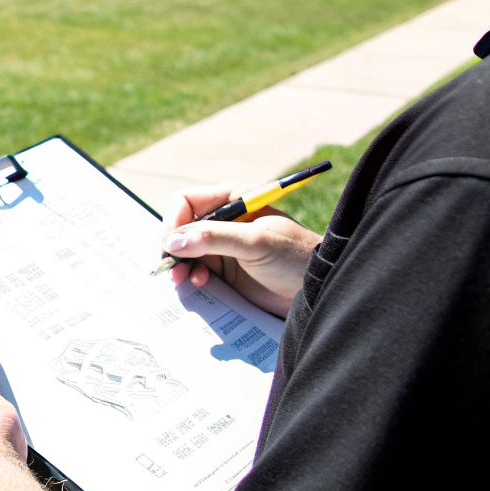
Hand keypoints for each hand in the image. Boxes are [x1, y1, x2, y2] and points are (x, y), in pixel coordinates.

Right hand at [161, 182, 321, 318]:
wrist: (317, 289)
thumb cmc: (295, 256)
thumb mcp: (256, 242)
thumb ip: (214, 238)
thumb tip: (173, 242)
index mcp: (232, 201)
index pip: (186, 201)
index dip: (174, 220)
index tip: (172, 244)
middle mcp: (223, 222)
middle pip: (179, 227)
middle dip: (172, 247)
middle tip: (172, 267)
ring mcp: (222, 248)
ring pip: (183, 252)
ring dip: (179, 265)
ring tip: (183, 279)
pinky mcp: (224, 272)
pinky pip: (194, 272)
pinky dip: (190, 278)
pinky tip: (200, 285)